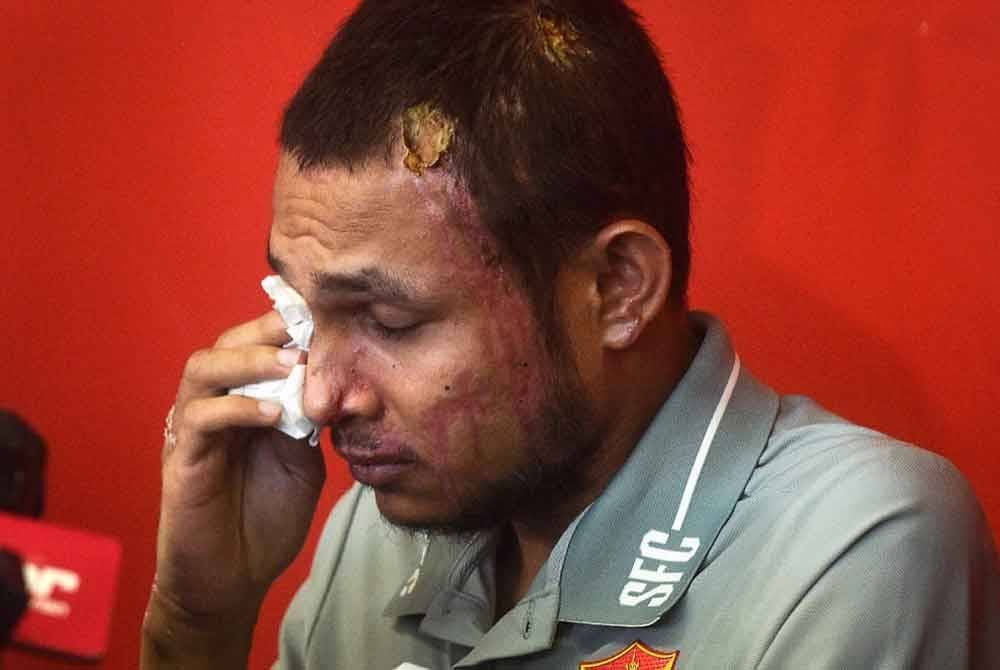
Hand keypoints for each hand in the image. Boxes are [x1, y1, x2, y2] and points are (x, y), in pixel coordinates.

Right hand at [144, 310, 324, 660]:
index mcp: (242, 400)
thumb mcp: (303, 460)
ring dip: (250, 360)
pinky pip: (201, 418)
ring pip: (203, 369)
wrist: (233, 578)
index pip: (254, 345)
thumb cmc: (267, 518)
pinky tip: (275, 415)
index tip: (322, 313)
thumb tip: (336, 382)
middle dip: (266, 330)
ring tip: (292, 365)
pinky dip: (238, 408)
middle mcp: (213, 405)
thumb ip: (311, 421)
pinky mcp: (182, 459)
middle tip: (307, 330)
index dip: (283, 325)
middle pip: (225, 344)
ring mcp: (193, 430)